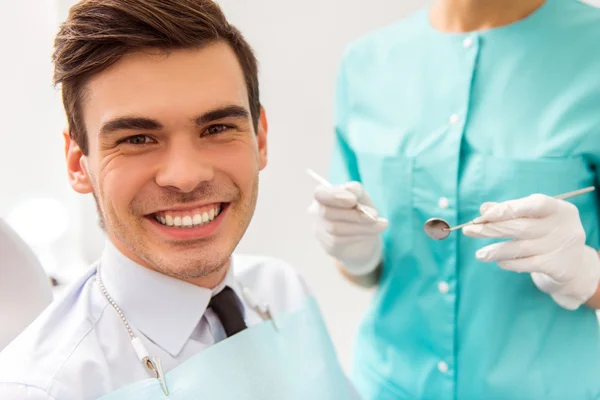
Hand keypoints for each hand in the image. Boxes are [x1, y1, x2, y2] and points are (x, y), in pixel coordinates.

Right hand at [311, 182, 387, 275]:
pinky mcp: (328, 246)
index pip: (320, 194)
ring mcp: (320, 231)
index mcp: (324, 196)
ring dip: (361, 226)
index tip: (353, 200)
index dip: (334, 197)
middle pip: (328, 213)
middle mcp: (316, 212)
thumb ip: (355, 190)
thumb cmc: (361, 210)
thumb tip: (351, 193)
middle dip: (354, 214)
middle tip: (375, 215)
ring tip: (380, 224)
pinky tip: (370, 233)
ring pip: (336, 229)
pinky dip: (358, 236)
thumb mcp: (361, 196)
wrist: (366, 237)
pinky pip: (340, 241)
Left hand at [462, 194, 599, 309]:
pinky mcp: (556, 267)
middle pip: (521, 227)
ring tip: (480, 254)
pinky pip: (526, 264)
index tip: (483, 215)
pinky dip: (509, 262)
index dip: (506, 209)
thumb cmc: (547, 234)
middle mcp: (563, 227)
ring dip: (495, 250)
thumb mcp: (535, 218)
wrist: (575, 265)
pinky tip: (498, 261)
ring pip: (520, 248)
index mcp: (559, 209)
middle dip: (491, 229)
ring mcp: (560, 247)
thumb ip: (510, 211)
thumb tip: (483, 208)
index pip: (533, 204)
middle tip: (469, 230)